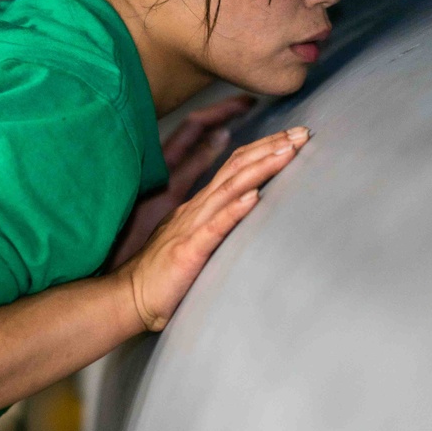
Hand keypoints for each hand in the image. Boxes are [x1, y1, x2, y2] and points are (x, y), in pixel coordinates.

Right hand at [115, 126, 309, 332]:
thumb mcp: (194, 238)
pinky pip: (214, 227)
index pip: (235, 167)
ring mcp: (192, 227)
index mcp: (200, 205)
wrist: (129, 297)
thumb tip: (246, 205)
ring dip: (260, 168)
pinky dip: (234, 210)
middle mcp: (197, 208)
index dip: (263, 148)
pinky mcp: (188, 251)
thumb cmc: (164, 274)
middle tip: (302, 133)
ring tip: (286, 152)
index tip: (292, 137)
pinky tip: (253, 196)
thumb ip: (216, 221)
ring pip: (229, 189)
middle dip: (270, 148)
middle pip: (236, 168)